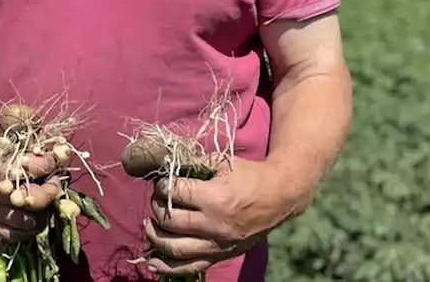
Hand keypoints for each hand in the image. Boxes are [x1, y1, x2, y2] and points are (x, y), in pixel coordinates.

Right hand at [0, 129, 64, 243]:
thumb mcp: (2, 140)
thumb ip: (26, 150)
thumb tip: (53, 154)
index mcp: (3, 166)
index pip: (39, 168)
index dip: (52, 164)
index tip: (56, 160)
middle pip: (36, 200)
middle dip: (51, 192)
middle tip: (54, 184)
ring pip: (28, 223)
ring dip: (41, 214)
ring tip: (44, 204)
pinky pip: (12, 235)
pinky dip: (26, 230)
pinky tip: (31, 219)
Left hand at [140, 159, 294, 276]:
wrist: (279, 197)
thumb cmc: (249, 176)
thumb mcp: (221, 162)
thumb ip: (192, 163)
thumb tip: (164, 166)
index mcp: (215, 198)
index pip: (175, 194)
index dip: (162, 186)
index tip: (162, 183)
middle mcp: (215, 225)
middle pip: (171, 221)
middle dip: (157, 208)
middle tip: (158, 199)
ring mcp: (218, 244)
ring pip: (175, 248)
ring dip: (155, 236)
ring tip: (150, 224)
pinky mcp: (221, 255)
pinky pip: (190, 267)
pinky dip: (168, 267)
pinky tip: (153, 262)